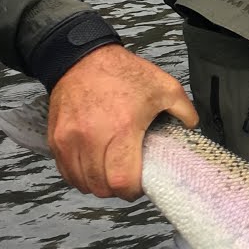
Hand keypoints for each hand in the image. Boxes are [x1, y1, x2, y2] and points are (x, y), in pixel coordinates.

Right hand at [48, 45, 197, 198]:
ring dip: (97, 185)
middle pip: (100, 187)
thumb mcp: (165, 87)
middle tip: (126, 180)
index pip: (121, 180)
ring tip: (109, 174)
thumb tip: (192, 128)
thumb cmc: (123, 73)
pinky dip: (79, 176)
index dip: (132, 191)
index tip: (140, 185)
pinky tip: (92, 167)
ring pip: (81, 182)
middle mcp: (92, 137)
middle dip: (116, 190)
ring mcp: (70, 140)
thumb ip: (185, 110)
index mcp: (122, 128)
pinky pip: (65, 172)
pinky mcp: (56, 139)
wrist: (82, 58)